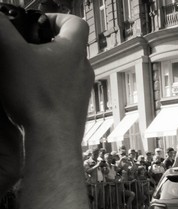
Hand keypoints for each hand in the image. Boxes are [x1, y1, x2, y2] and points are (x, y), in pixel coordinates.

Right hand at [0, 14, 92, 190]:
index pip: (75, 22)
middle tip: (27, 45)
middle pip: (70, 46)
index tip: (39, 21)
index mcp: (73, 51)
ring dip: (48, 65)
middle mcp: (83, 70)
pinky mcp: (76, 107)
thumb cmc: (37, 98)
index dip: (57, 17)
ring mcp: (82, 90)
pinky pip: (64, 89)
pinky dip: (50, 85)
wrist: (53, 138)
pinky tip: (32, 92)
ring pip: (67, 69)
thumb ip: (2, 29)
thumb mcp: (10, 53)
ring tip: (26, 69)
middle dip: (47, 42)